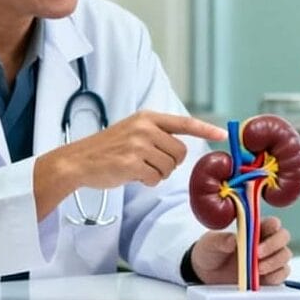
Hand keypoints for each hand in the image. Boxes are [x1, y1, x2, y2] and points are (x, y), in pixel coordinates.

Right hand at [34, 111, 224, 218]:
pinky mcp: (132, 163)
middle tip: (149, 163)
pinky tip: (131, 175)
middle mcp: (145, 128)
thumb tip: (182, 148)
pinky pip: (156, 178)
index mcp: (147, 117)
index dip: (205, 129)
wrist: (78, 161)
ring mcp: (138, 145)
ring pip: (170, 167)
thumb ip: (157, 134)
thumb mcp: (133, 131)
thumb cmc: (107, 149)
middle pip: (180, 152)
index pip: (183, 122)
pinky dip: (147, 181)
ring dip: (157, 174)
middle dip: (170, 163)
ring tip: (137, 168)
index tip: (222, 133)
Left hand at [190, 216, 291, 285]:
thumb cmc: (210, 252)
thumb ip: (220, 240)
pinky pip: (282, 274)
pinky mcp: (269, 276)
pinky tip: (263, 277)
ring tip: (257, 269)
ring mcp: (269, 259)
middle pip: (283, 237)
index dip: (273, 225)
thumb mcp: (210, 243)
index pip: (272, 222)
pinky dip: (276, 276)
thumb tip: (233, 239)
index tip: (264, 231)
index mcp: (254, 229)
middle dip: (273, 245)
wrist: (206, 274)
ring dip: (274, 262)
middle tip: (257, 254)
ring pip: (285, 256)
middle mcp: (266, 242)